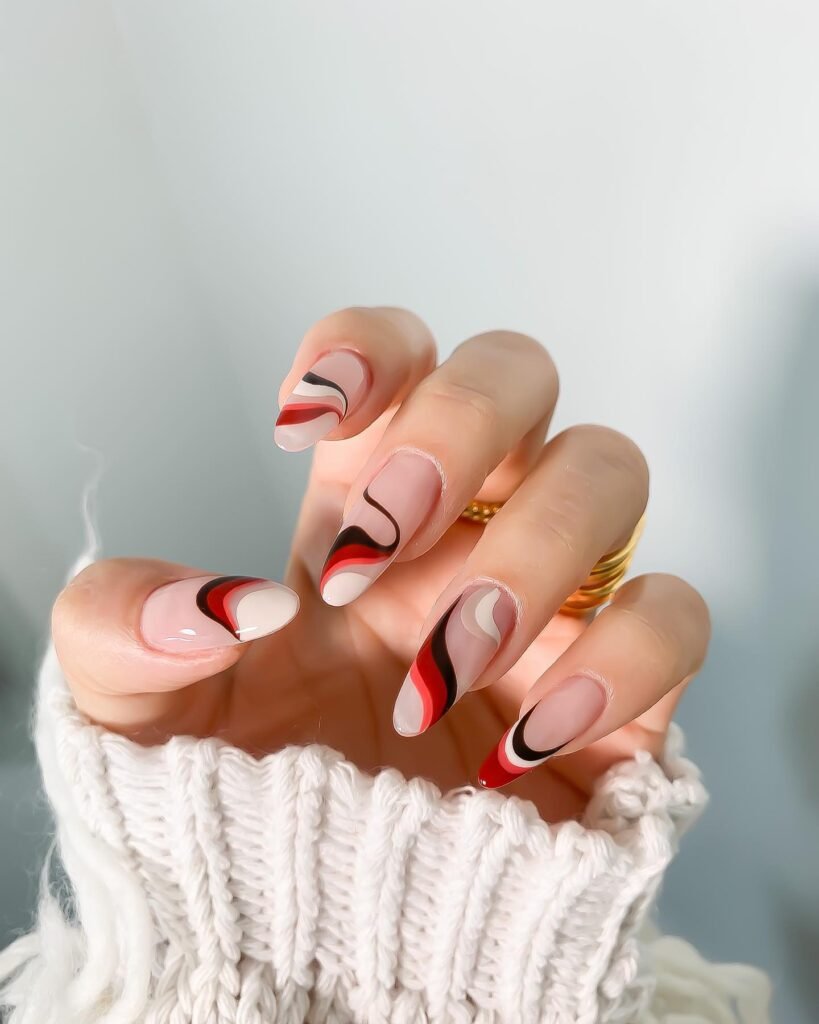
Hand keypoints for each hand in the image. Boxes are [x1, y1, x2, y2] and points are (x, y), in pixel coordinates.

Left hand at [53, 308, 709, 820]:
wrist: (320, 924)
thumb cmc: (238, 794)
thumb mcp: (136, 704)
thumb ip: (122, 625)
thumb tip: (220, 600)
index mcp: (362, 506)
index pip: (399, 355)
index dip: (370, 350)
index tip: (304, 423)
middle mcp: (467, 528)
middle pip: (521, 373)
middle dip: (457, 428)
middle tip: (377, 541)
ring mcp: (552, 600)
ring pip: (608, 473)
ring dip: (526, 554)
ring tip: (442, 668)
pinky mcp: (621, 689)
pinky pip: (672, 620)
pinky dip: (611, 664)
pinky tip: (519, 744)